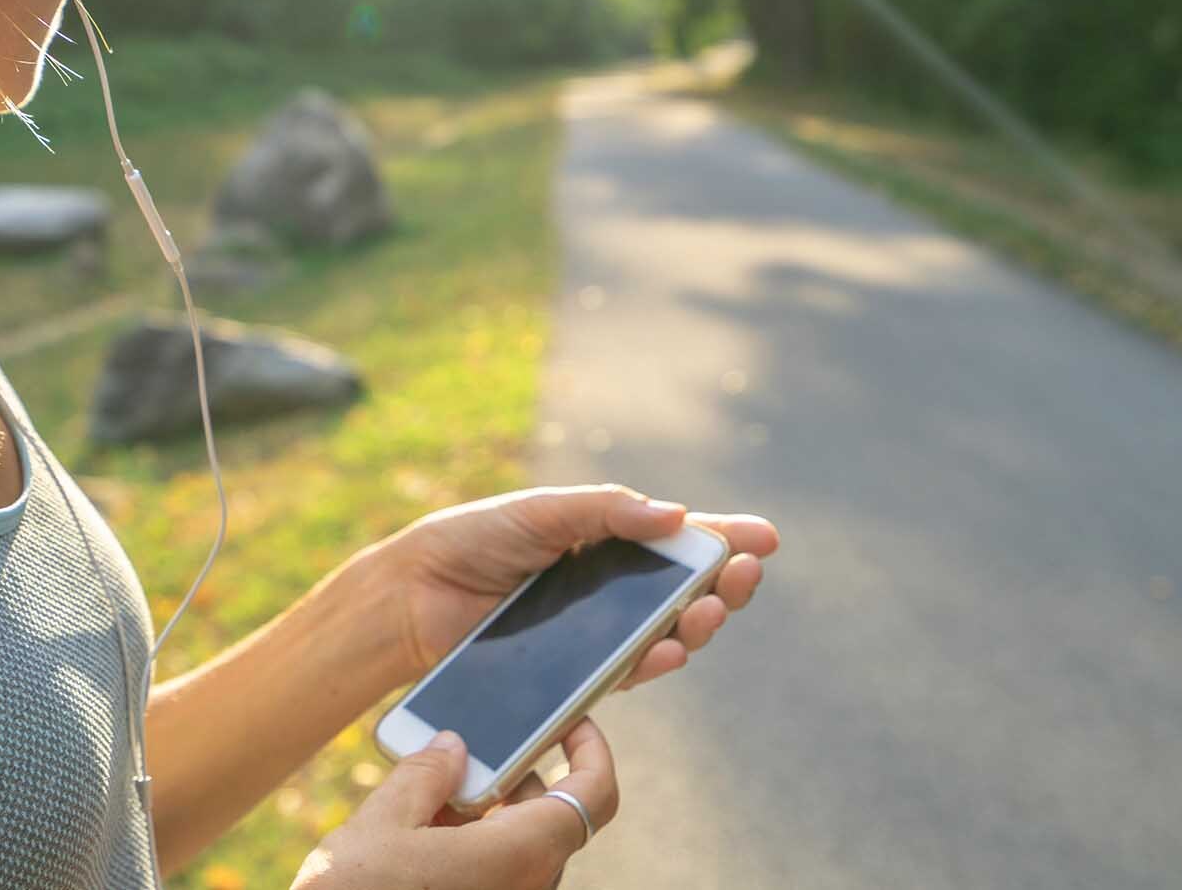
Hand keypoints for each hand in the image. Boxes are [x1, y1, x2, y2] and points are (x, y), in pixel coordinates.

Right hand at [294, 722, 615, 889]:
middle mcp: (527, 885)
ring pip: (519, 843)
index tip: (572, 719)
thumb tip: (452, 746)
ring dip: (488, 807)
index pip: (593, 795)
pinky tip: (423, 826)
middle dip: (516, 774)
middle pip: (551, 815)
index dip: (592, 749)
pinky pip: (496, 869)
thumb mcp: (384, 821)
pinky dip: (473, 839)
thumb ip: (427, 773)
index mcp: (519, 854)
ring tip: (433, 787)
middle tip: (474, 747)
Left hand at [368, 485, 778, 691]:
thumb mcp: (541, 510)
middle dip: (723, 584)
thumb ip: (605, 510)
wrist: (416, 593)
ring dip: (697, 625)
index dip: (725, 538)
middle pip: (685, 590)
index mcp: (606, 538)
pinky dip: (654, 660)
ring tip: (709, 611)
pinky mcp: (576, 670)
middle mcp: (610, 587)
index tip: (766, 538)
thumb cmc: (474, 539)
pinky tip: (670, 649)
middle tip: (743, 575)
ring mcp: (596, 631)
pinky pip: (626, 670)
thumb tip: (676, 514)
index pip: (678, 539)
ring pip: (665, 634)